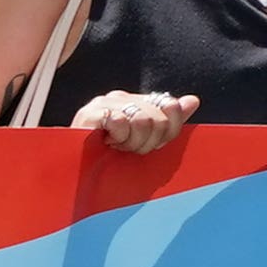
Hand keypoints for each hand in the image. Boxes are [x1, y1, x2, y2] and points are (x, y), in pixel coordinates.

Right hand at [74, 88, 197, 156]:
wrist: (73, 170)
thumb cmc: (108, 157)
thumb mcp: (145, 140)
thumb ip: (169, 120)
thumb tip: (193, 101)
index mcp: (135, 101)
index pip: (170, 106)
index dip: (168, 131)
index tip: (151, 145)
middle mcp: (120, 97)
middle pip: (159, 117)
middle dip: (149, 141)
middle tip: (130, 148)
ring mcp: (104, 103)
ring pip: (142, 120)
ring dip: (132, 142)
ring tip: (117, 146)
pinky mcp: (90, 113)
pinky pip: (121, 122)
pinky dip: (118, 137)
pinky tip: (106, 142)